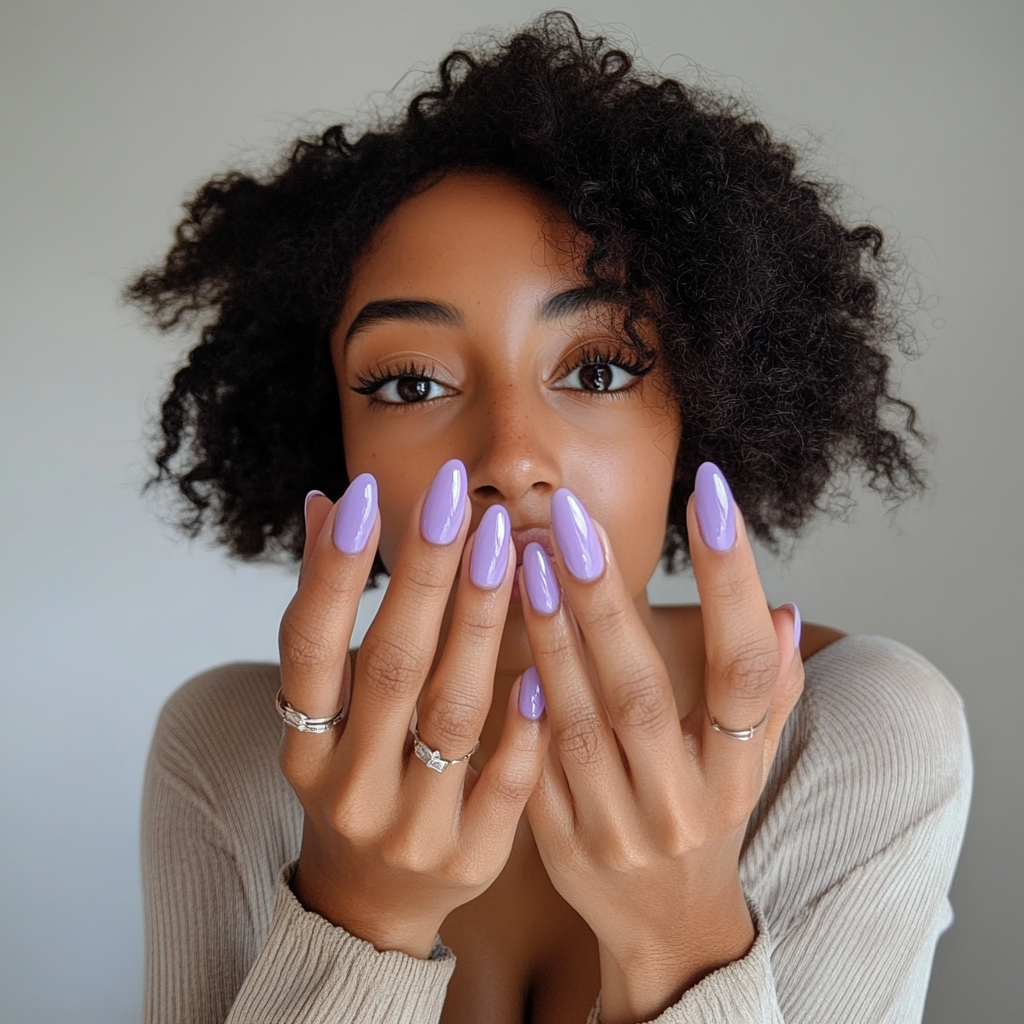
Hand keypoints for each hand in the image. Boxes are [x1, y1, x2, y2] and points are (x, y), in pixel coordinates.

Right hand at [278, 461, 547, 957]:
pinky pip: (507, 781)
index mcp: (302, 744)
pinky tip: (544, 663)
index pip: (308, 646)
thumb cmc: (353, 776)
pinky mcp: (470, 858)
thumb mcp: (323, 707)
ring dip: (483, 622)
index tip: (363, 492)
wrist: (371, 904)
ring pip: (454, 713)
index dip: (330, 570)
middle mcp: (348, 787)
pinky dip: (525, 723)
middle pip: (391, 666)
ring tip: (508, 544)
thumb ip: (328, 607)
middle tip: (456, 498)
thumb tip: (323, 504)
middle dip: (425, 575)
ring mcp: (410, 828)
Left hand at [520, 465, 803, 1023]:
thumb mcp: (747, 763)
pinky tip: (493, 629)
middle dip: (604, 600)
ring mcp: (614, 830)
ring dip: (546, 635)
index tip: (710, 491)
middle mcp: (679, 807)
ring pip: (573, 722)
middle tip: (571, 517)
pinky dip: (517, 695)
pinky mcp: (558, 842)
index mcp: (735, 776)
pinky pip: (529, 762)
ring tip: (523, 555)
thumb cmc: (709, 819)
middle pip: (639, 693)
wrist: (666, 930)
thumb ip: (764, 692)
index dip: (729, 580)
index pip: (742, 670)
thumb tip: (781, 608)